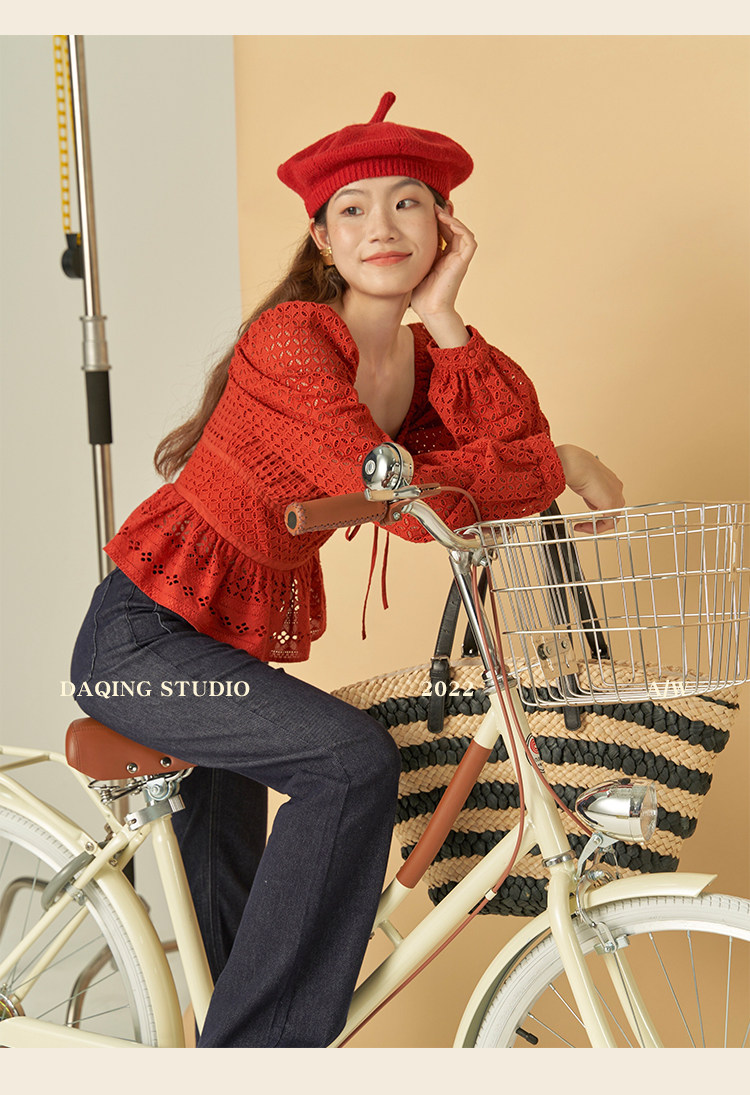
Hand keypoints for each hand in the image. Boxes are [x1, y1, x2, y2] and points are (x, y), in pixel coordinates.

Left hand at [409, 205, 476, 346]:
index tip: (424, 209)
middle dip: (443, 214)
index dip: (435, 219)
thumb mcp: (412, 265)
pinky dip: (459, 227)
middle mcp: (453, 255)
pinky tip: (445, 220)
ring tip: (438, 210)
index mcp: (442, 256)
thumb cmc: (419, 293)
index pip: (442, 231)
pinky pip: (468, 238)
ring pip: (461, 230)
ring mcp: (460, 258)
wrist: (430, 310)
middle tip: (432, 204)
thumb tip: (393, 240)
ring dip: (451, 218)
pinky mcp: (464, 261)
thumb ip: (410, 253)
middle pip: (452, 228)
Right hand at [555, 444, 624, 532]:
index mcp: (611, 481)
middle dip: (599, 520)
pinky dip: (595, 527)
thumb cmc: (575, 467)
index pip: (610, 500)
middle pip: (613, 511)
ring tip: (582, 527)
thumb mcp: (584, 481)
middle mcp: (617, 488)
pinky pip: (608, 523)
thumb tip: (589, 499)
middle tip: (584, 525)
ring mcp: (616, 495)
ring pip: (612, 518)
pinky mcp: (611, 503)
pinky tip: (582, 526)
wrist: (574, 464)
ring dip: (597, 525)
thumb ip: (590, 492)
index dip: (598, 510)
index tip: (586, 516)